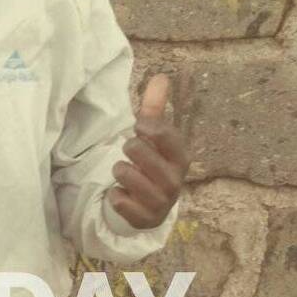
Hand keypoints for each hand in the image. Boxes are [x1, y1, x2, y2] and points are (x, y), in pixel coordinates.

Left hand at [107, 74, 189, 229]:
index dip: (151, 129)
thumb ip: (155, 108)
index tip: (138, 124)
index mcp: (179, 157)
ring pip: (133, 180)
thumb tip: (161, 77)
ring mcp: (161, 202)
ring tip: (120, 170)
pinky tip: (118, 193)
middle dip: (132, 149)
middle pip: (146, 156)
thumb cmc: (152, 163)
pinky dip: (116, 197)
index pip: (169, 138)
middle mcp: (174, 181)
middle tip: (128, 149)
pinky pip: (124, 204)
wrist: (151, 205)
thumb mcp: (153, 137)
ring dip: (121, 171)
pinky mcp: (145, 219)